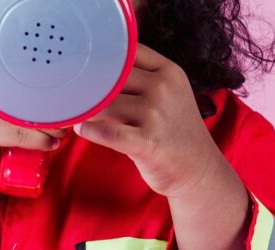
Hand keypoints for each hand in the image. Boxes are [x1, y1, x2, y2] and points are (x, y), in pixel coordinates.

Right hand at [0, 81, 67, 176]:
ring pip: (30, 114)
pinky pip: (22, 135)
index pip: (25, 66)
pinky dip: (41, 141)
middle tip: (69, 115)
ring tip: (60, 131)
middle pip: (32, 90)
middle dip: (56, 106)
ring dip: (53, 126)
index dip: (49, 81)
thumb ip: (8, 90)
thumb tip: (48, 93)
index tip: (67, 94)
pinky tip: (50, 144)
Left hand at [74, 44, 228, 198]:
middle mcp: (163, 88)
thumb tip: (95, 73)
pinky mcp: (147, 142)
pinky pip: (108, 132)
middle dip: (90, 88)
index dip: (103, 61)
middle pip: (110, 78)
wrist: (199, 171)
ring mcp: (156, 115)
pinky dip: (90, 130)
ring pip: (105, 105)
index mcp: (168, 72)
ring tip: (77, 115)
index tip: (88, 70)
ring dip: (87, 111)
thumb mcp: (168, 96)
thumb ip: (141, 80)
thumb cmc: (175, 134)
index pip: (126, 53)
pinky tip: (83, 129)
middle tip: (75, 96)